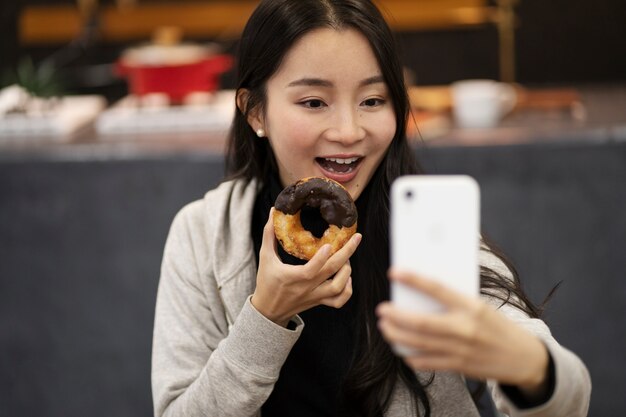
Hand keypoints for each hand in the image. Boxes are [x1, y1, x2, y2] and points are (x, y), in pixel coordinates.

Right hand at [251, 208, 361, 326]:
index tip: (329, 245)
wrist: (268, 311)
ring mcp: (315, 296)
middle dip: (347, 253)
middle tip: (356, 238)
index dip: (321, 258)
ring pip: (339, 288)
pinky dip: (347, 290)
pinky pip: (339, 301)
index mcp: (293, 277)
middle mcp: (307, 288)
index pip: (311, 270)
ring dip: (347, 271)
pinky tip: (346, 277)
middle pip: (332, 272)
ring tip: (347, 257)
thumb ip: (269, 235)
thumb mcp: (265, 257)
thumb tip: (273, 212)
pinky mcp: (319, 301)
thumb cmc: (266, 282)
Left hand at [376, 268, 549, 396]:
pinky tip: (402, 349)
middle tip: (382, 310)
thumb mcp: (481, 307)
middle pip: (419, 323)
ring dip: (396, 335)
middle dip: (395, 316)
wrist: (525, 359)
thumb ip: (455, 301)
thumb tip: (424, 291)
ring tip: (385, 327)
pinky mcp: (458, 366)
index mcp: (471, 307)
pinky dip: (411, 356)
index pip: (437, 289)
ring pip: (418, 343)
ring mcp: (459, 350)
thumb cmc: (500, 327)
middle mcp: (464, 329)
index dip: (413, 280)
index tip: (395, 272)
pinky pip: (427, 362)